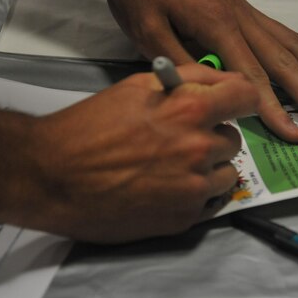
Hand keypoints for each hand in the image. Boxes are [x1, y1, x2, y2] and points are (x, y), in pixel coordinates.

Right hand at [7, 64, 258, 243]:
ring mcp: (193, 188)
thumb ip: (186, 79)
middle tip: (179, 139)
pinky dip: (195, 195)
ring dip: (208, 169)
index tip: (236, 104)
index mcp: (189, 110)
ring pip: (226, 173)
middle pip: (232, 140)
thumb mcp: (137, 86)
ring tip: (170, 167)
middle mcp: (198, 149)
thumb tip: (221, 80)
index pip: (246, 97)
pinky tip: (164, 187)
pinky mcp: (184, 218)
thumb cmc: (88, 128)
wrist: (52, 177)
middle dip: (212, 136)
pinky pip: (210, 202)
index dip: (242, 98)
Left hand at [103, 0, 297, 142]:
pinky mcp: (240, 7)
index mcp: (217, 24)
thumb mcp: (146, 31)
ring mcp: (244, 10)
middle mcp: (240, 17)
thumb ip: (180, 64)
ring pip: (291, 44)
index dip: (274, 109)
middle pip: (285, 62)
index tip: (294, 135)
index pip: (253, 76)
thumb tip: (210, 96)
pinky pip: (281, 33)